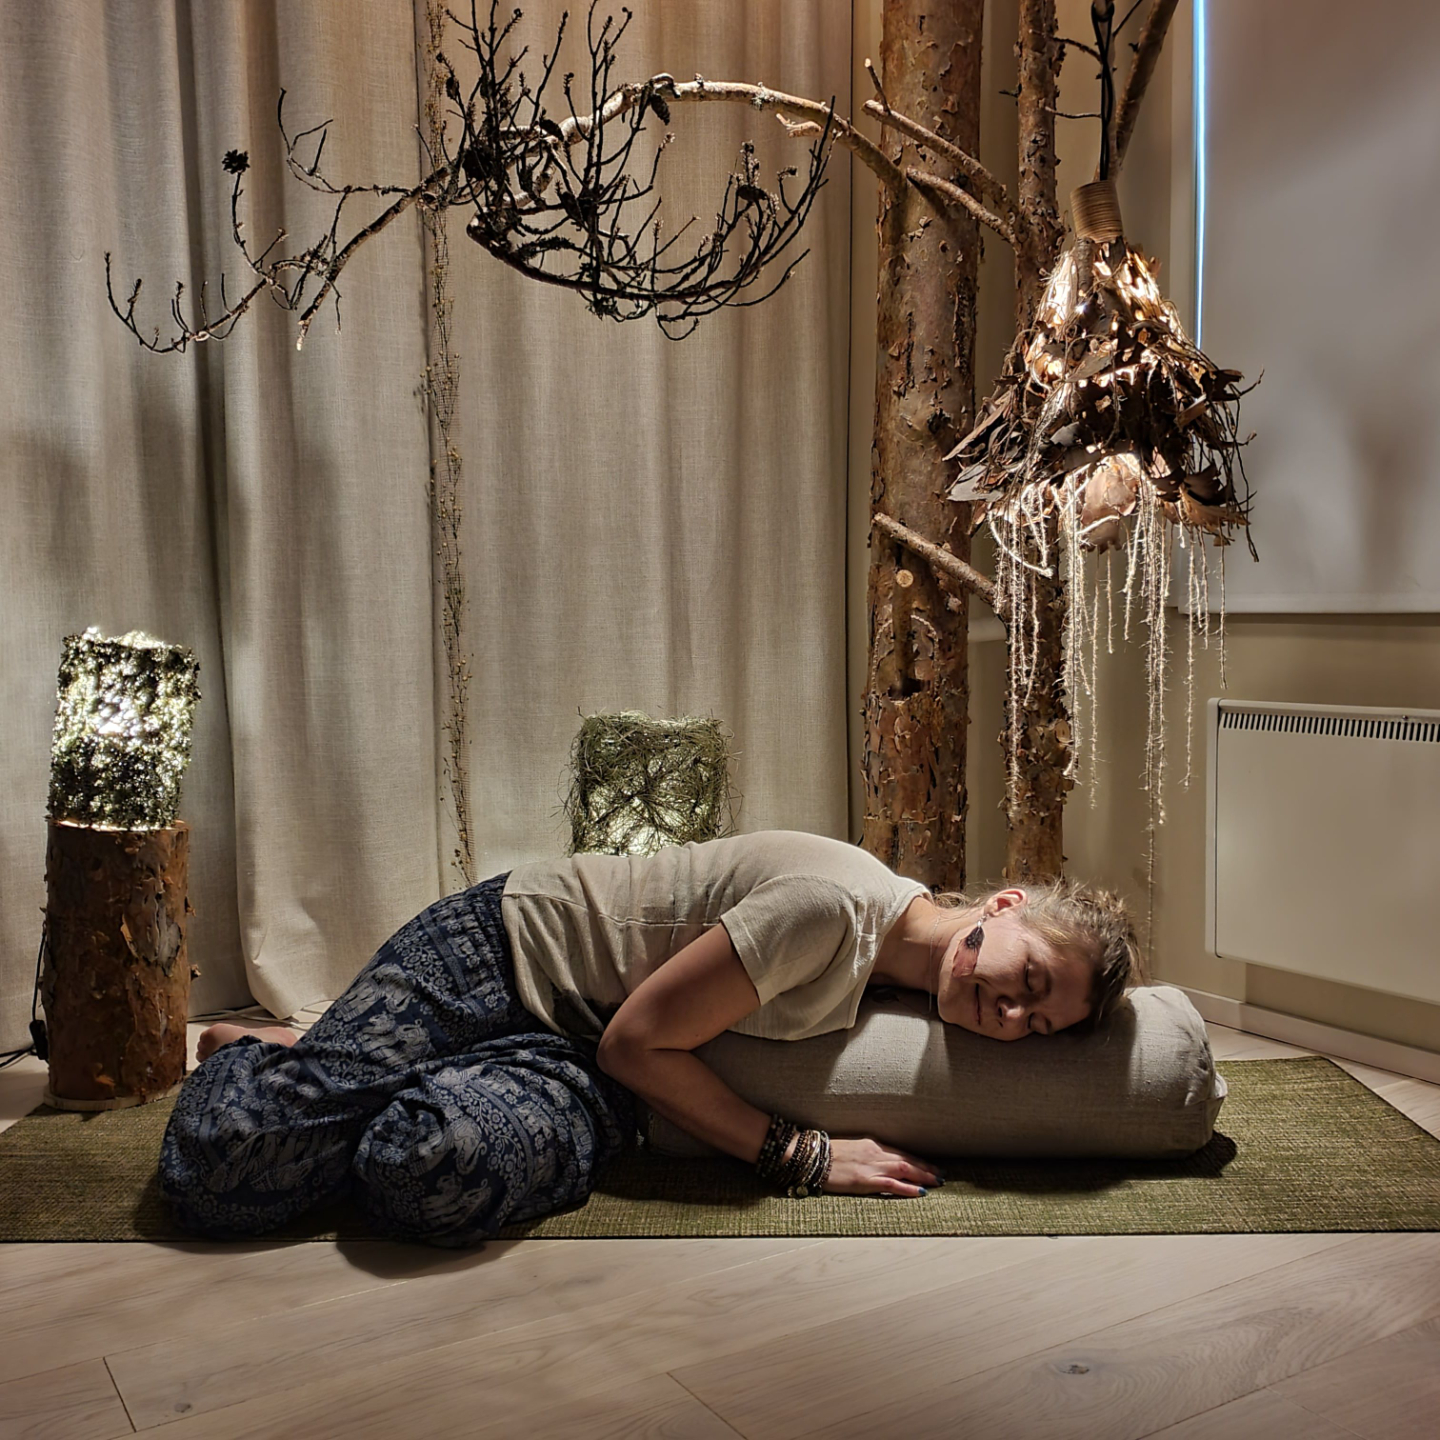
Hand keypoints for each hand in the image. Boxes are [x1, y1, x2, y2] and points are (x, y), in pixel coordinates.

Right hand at [824, 1137, 941, 1196]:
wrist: (811, 1157)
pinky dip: (908, 1188)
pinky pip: (892, 1184)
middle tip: (942, 1175)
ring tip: (937, 1182)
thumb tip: (879, 1162)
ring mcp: (871, 1166)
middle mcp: (875, 1152)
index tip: (931, 1166)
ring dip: (923, 1176)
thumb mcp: (851, 1149)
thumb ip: (866, 1154)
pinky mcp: (865, 1180)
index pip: (901, 1152)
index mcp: (872, 1144)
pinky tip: (920, 1192)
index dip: (918, 1160)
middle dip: (926, 1168)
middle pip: (907, 1159)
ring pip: (905, 1169)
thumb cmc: (827, 1155)